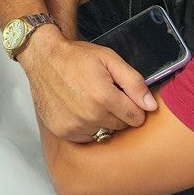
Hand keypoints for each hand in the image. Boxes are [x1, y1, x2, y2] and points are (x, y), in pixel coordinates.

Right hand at [19, 27, 156, 142]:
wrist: (42, 57)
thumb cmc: (76, 57)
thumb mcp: (109, 59)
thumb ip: (134, 82)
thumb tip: (151, 106)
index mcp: (104, 97)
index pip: (136, 118)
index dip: (132, 105)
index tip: (121, 96)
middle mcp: (90, 115)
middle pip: (120, 127)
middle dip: (117, 112)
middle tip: (103, 95)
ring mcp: (75, 125)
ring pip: (104, 133)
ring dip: (100, 120)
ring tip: (88, 100)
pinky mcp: (63, 131)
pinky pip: (86, 137)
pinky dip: (85, 126)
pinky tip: (77, 109)